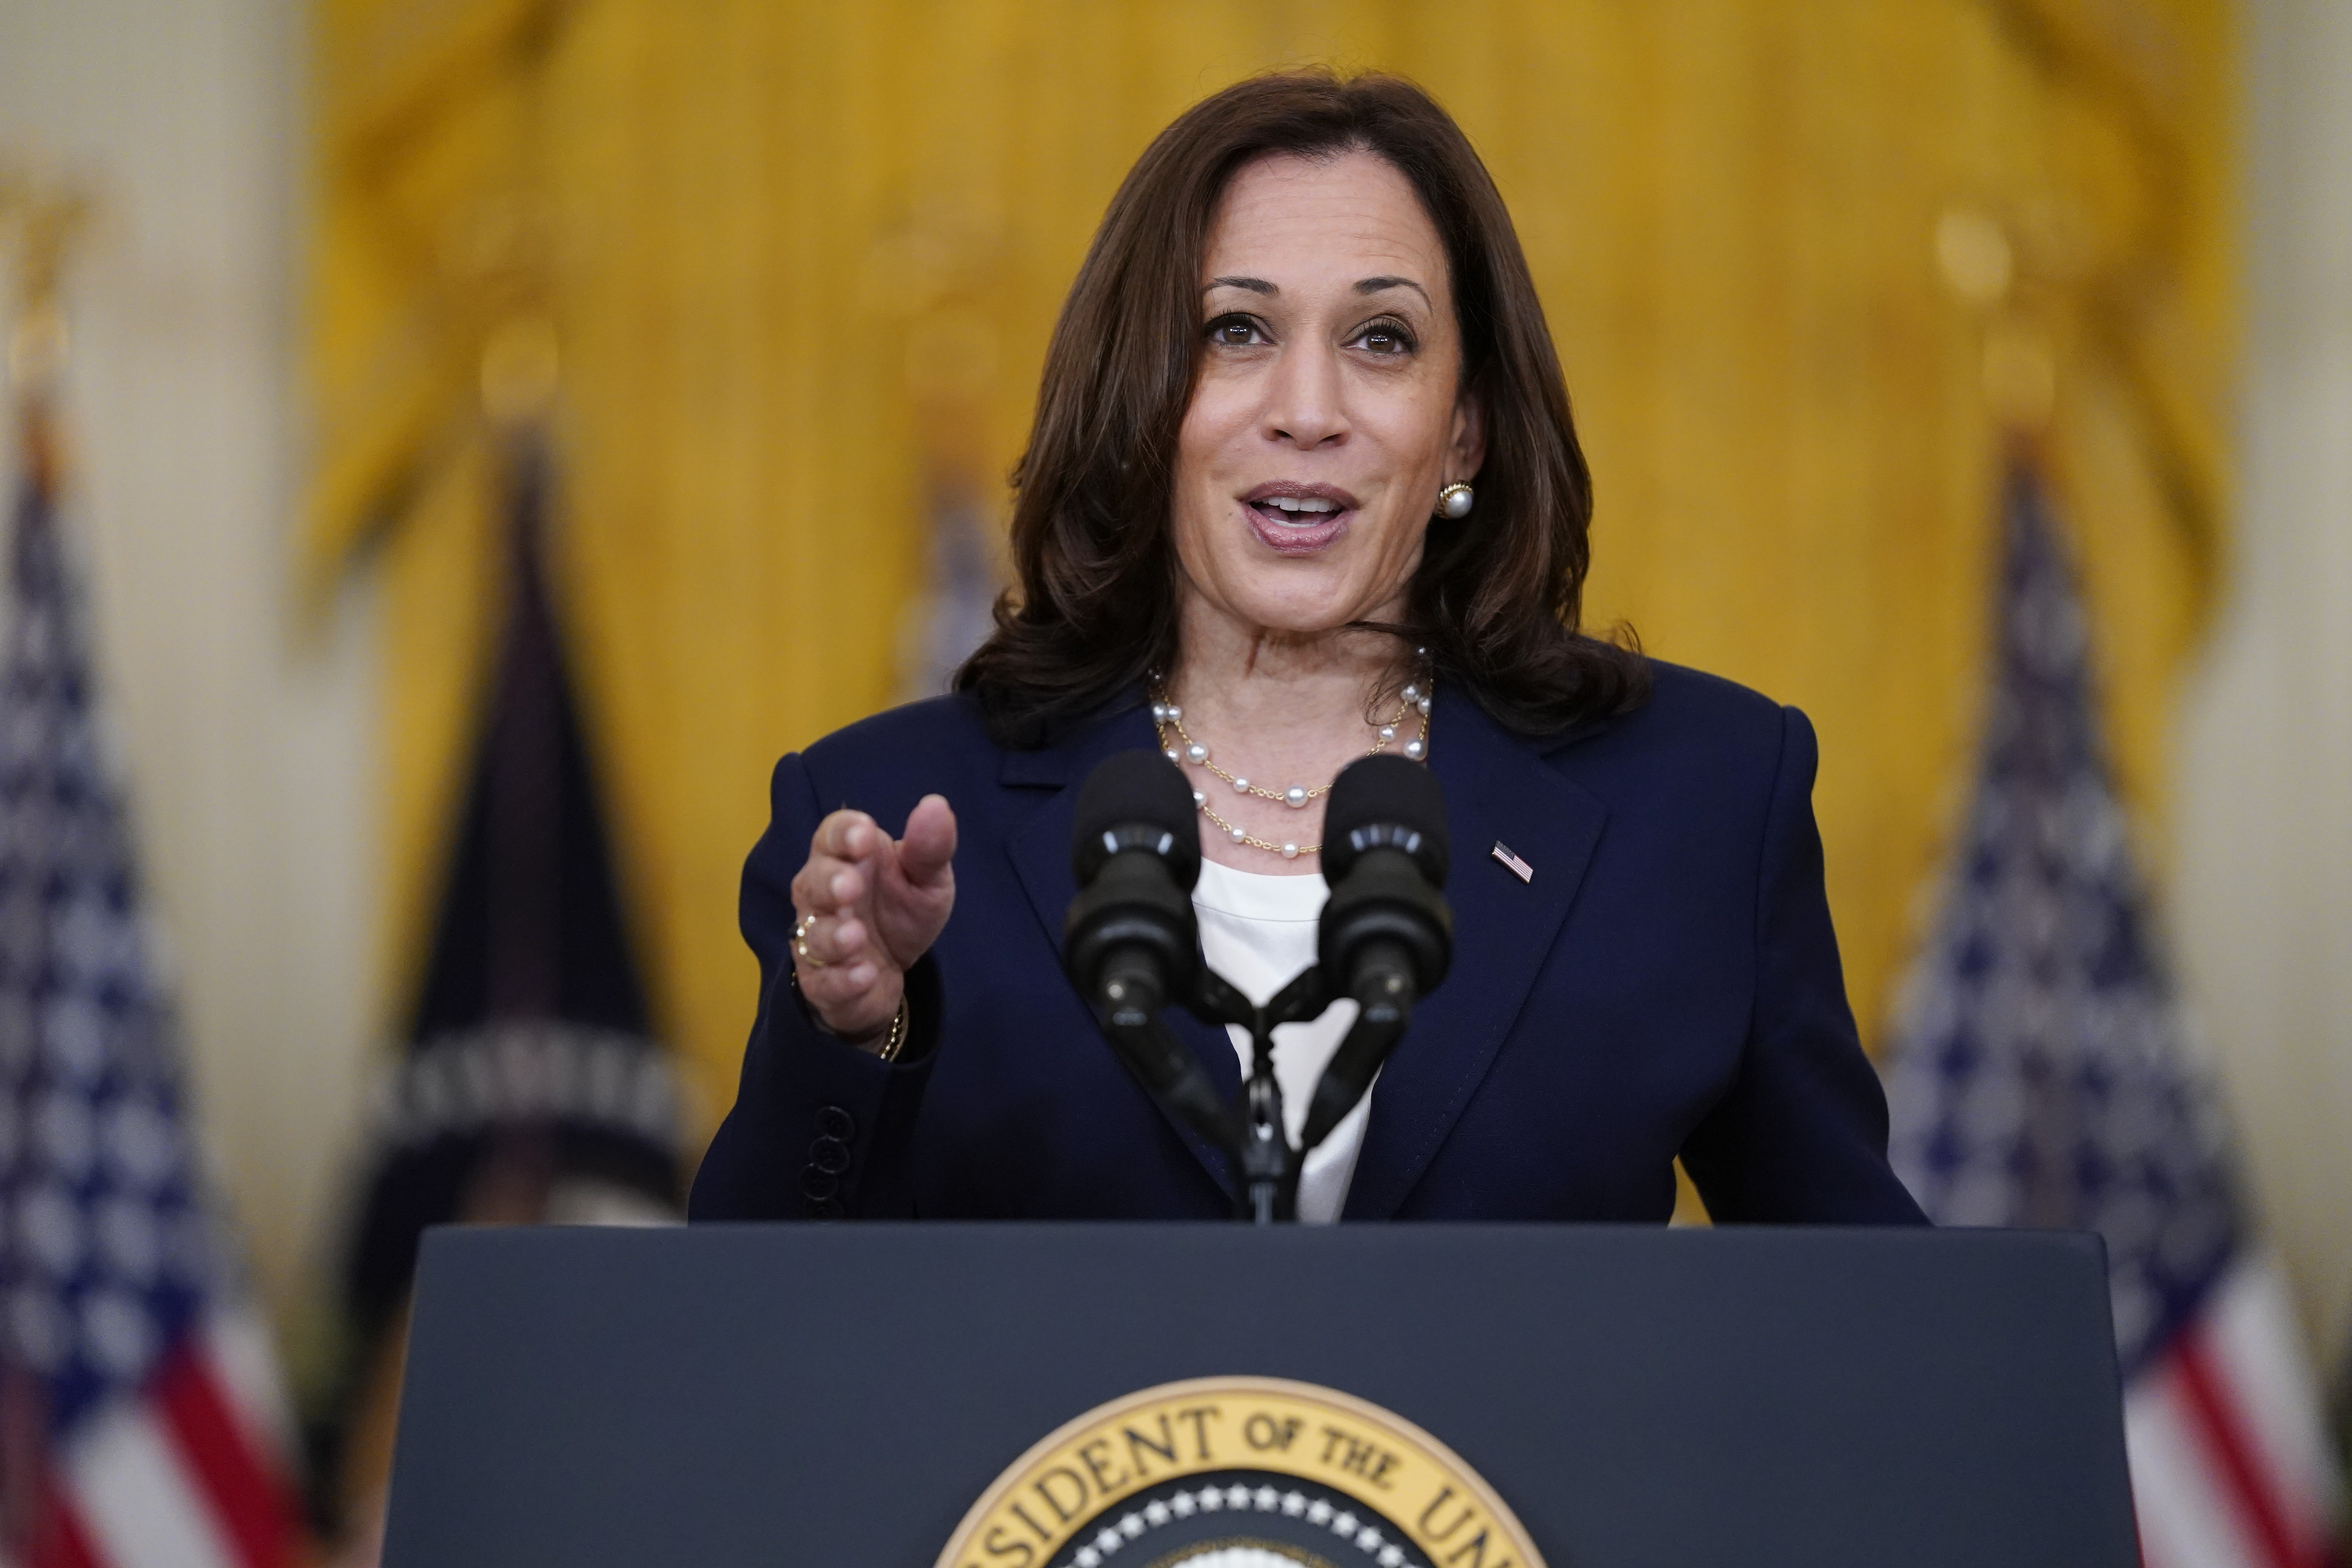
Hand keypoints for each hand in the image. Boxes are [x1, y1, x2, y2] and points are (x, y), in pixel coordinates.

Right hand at [788, 795, 956, 1047]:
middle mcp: (820, 894)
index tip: (866, 835)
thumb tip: (936, 805)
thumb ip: (930, 847)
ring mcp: (816, 939)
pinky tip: (865, 974)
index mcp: (844, 857)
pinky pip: (825, 981)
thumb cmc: (901, 908)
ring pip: (813, 935)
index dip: (845, 833)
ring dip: (833, 936)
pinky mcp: (821, 981)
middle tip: (851, 886)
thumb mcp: (927, 879)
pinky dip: (844, 980)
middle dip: (830, 882)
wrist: (894, 968)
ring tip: (856, 936)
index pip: (832, 835)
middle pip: (813, 882)